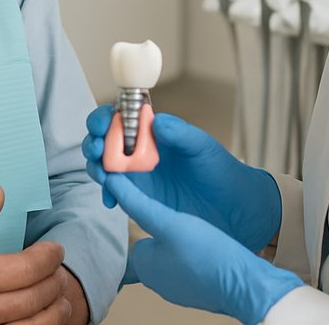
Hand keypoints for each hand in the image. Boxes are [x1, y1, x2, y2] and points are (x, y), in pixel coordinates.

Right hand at [82, 106, 281, 250]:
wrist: (235, 211)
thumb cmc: (222, 171)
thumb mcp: (203, 147)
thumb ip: (180, 133)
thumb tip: (154, 120)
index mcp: (154, 132)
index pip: (121, 117)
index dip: (105, 117)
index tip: (103, 123)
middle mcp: (140, 151)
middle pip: (104, 140)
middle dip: (93, 141)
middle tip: (97, 150)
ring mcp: (137, 176)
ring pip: (103, 165)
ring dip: (95, 166)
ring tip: (103, 173)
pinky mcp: (138, 199)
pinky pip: (114, 193)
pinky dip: (106, 193)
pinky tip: (111, 199)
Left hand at [107, 173, 302, 323]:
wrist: (246, 286)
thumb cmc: (207, 255)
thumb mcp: (169, 223)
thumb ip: (139, 204)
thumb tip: (113, 184)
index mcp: (145, 266)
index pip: (138, 227)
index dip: (150, 207)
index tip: (166, 197)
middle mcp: (157, 281)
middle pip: (156, 238)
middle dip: (169, 224)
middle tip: (187, 213)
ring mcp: (178, 287)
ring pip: (174, 250)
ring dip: (184, 236)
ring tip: (200, 227)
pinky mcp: (197, 287)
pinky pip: (191, 261)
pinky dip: (198, 250)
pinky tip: (210, 243)